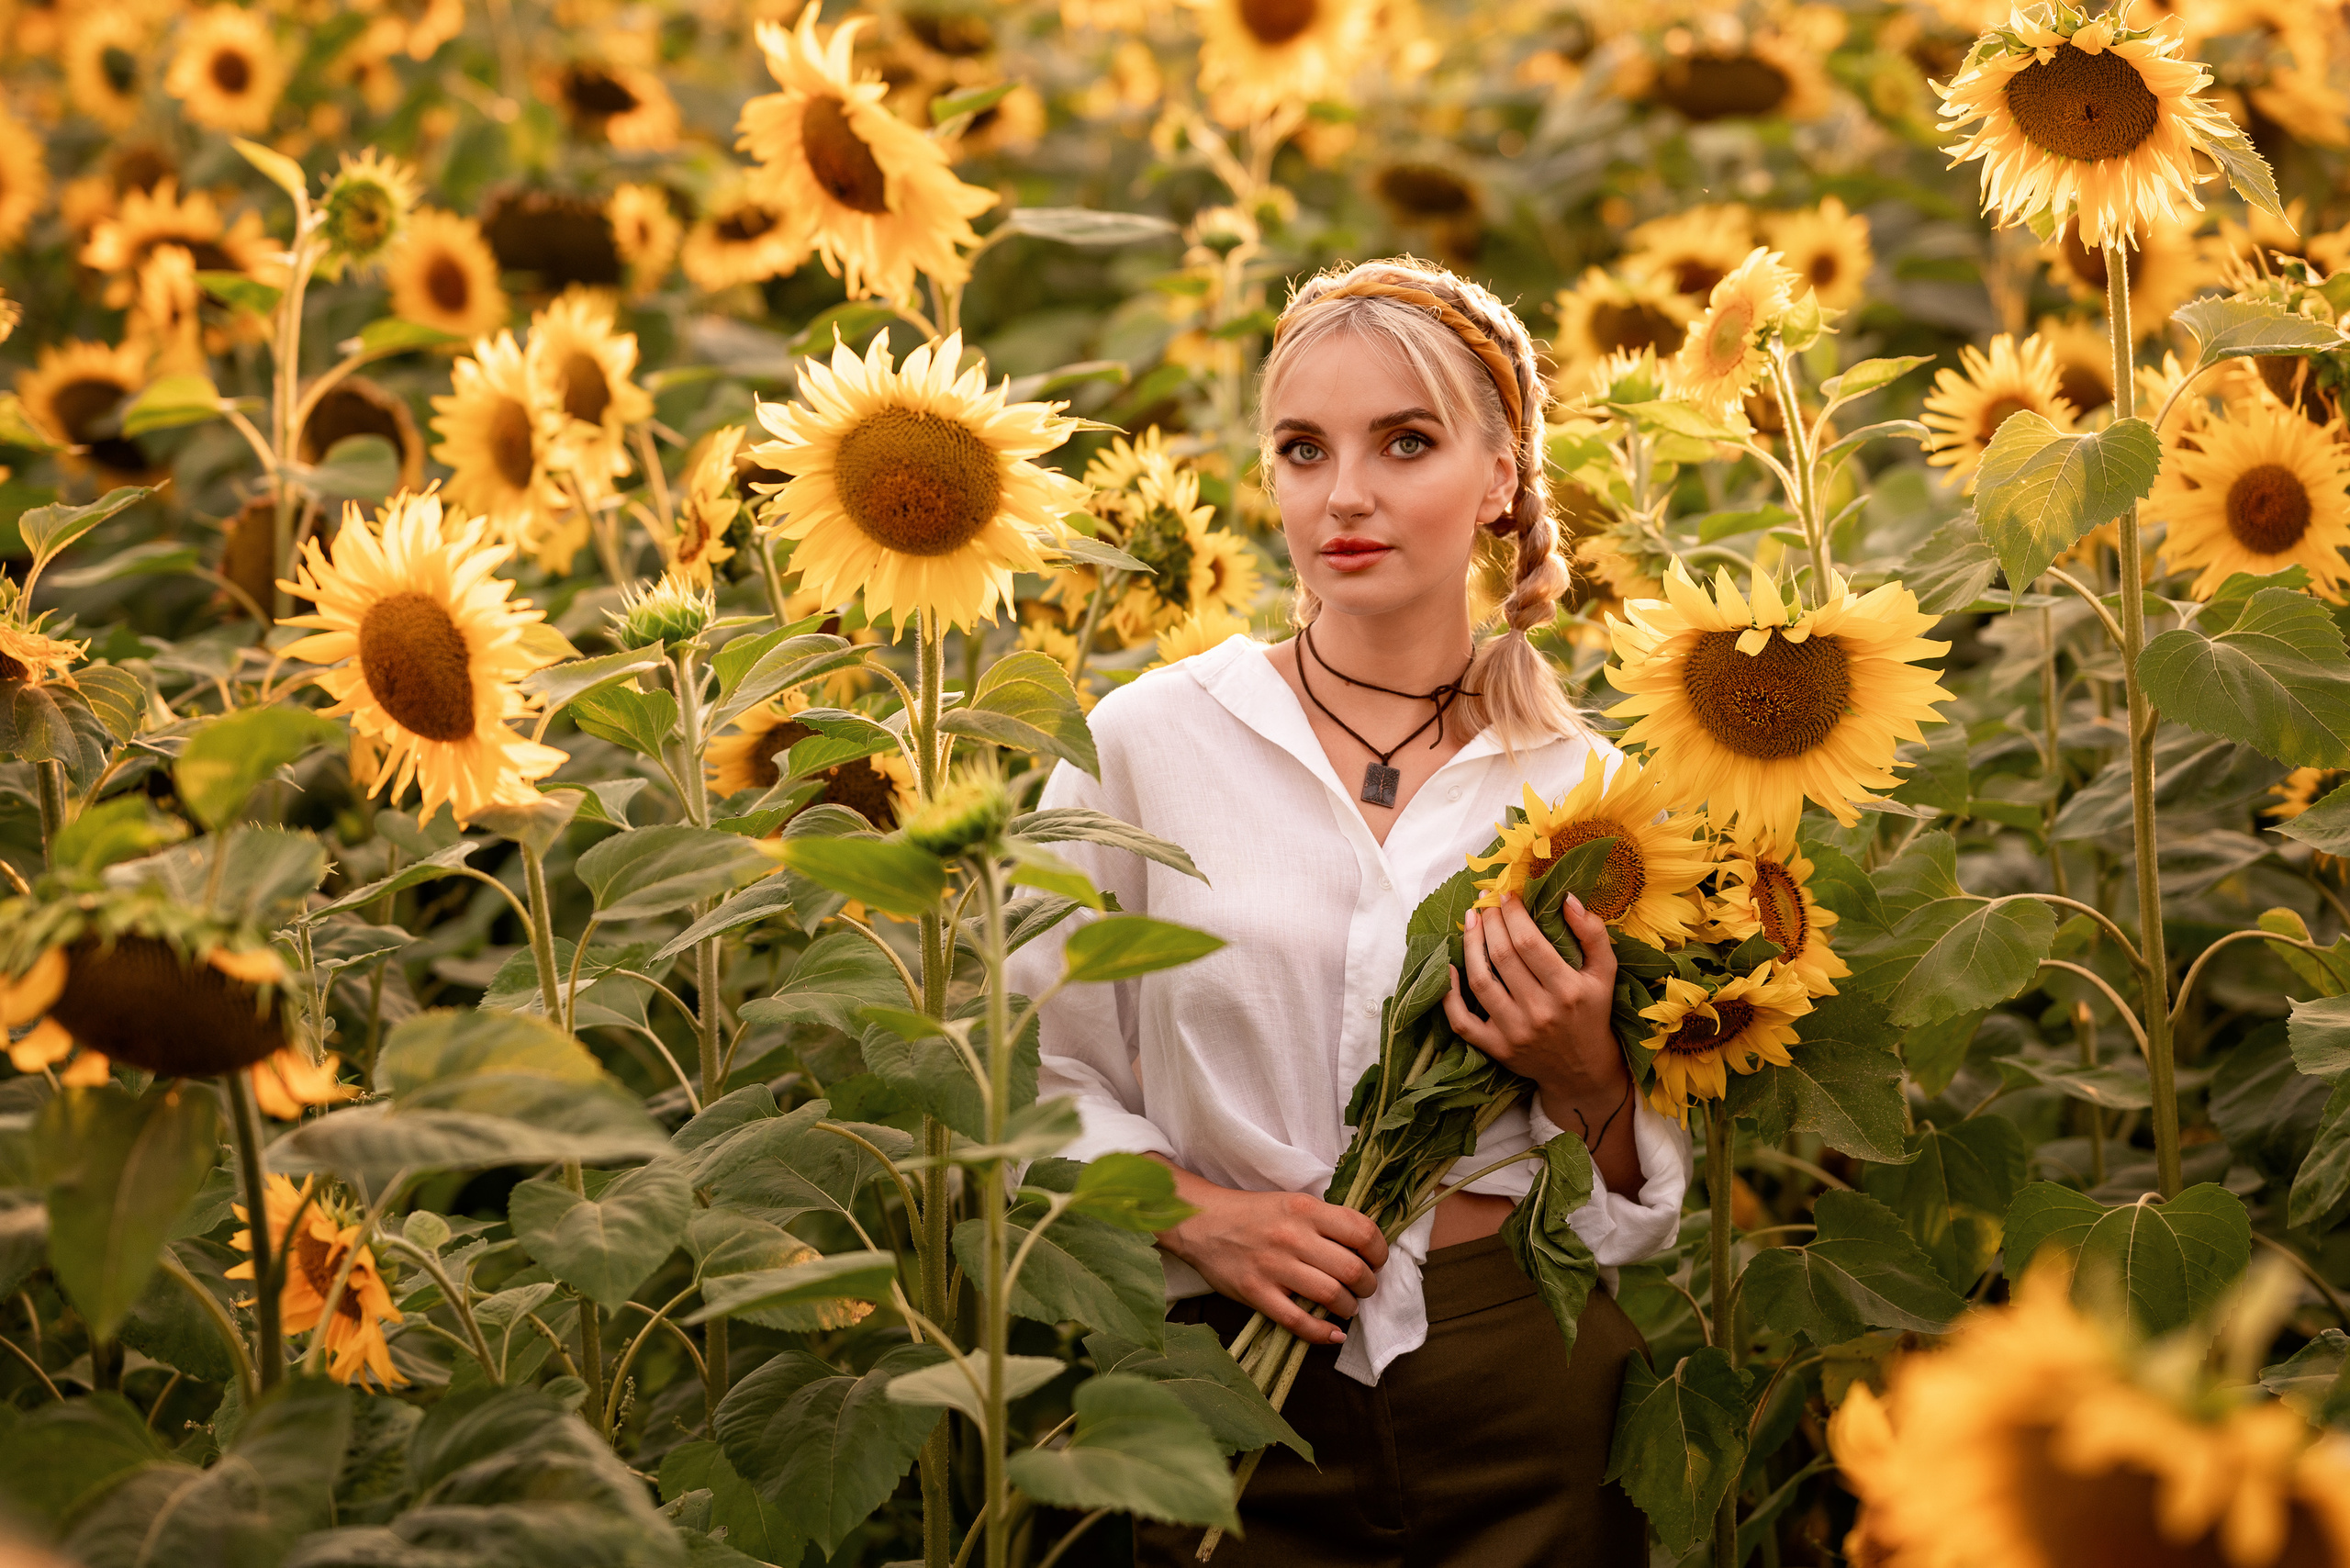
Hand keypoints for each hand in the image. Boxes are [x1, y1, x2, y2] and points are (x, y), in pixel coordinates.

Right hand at [1147, 1164, 1388, 1345]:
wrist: (1203, 1222)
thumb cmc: (1254, 1213)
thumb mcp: (1293, 1203)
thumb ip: (1326, 1221)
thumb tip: (1366, 1247)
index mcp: (1306, 1209)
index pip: (1363, 1232)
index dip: (1380, 1252)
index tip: (1377, 1260)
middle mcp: (1293, 1237)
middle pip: (1353, 1269)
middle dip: (1368, 1285)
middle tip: (1364, 1287)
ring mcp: (1274, 1267)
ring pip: (1331, 1296)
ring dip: (1349, 1308)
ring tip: (1346, 1306)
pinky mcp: (1256, 1293)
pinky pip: (1298, 1322)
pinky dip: (1322, 1334)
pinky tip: (1333, 1335)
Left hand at [1443, 891, 1621, 1095]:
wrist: (1583, 1070)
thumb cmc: (1592, 1012)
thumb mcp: (1605, 973)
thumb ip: (1593, 933)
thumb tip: (1567, 899)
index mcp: (1568, 990)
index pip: (1529, 943)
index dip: (1512, 914)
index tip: (1506, 895)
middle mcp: (1540, 1012)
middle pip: (1502, 957)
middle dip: (1490, 922)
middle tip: (1486, 904)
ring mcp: (1515, 1032)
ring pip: (1480, 982)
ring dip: (1470, 946)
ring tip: (1470, 922)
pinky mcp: (1497, 1049)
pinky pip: (1462, 1022)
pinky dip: (1448, 995)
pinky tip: (1447, 967)